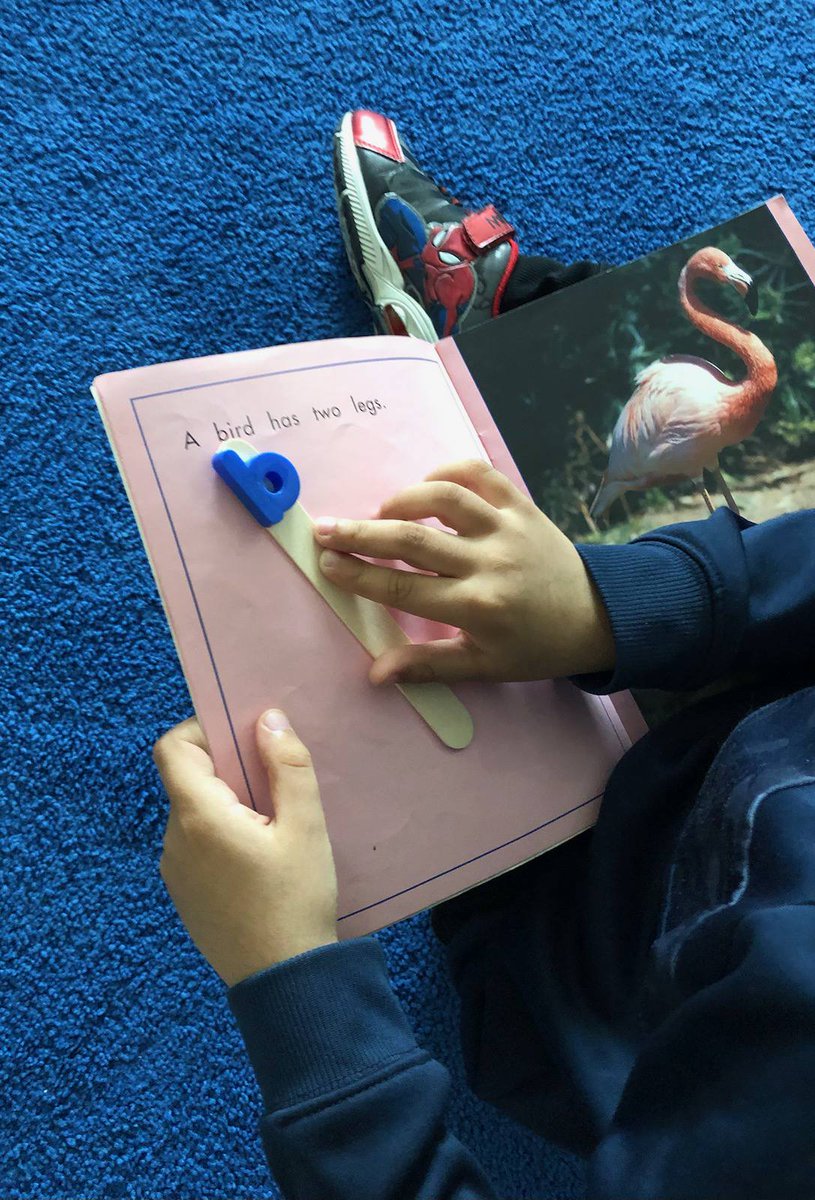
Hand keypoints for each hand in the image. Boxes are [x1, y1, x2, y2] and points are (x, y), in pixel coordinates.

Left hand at [154, 710, 337, 986]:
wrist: (284, 982)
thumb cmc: (297, 900)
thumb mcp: (306, 827)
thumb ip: (288, 766)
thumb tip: (268, 717)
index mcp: (198, 816)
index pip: (172, 748)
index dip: (203, 730)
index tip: (245, 737)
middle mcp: (174, 840)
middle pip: (187, 779)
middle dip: (227, 768)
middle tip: (274, 780)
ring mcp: (175, 871)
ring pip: (194, 813)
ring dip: (227, 803)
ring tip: (274, 822)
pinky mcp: (185, 895)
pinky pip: (196, 845)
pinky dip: (222, 835)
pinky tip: (261, 857)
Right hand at [314, 459, 613, 684]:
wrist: (598, 615)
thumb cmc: (534, 646)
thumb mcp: (483, 666)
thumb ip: (427, 666)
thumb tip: (375, 672)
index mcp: (477, 607)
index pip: (403, 588)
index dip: (359, 575)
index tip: (326, 563)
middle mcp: (489, 562)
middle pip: (412, 539)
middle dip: (361, 533)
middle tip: (324, 528)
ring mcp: (507, 527)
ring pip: (443, 498)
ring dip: (403, 499)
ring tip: (380, 513)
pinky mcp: (522, 505)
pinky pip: (480, 474)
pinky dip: (446, 471)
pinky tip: (425, 486)